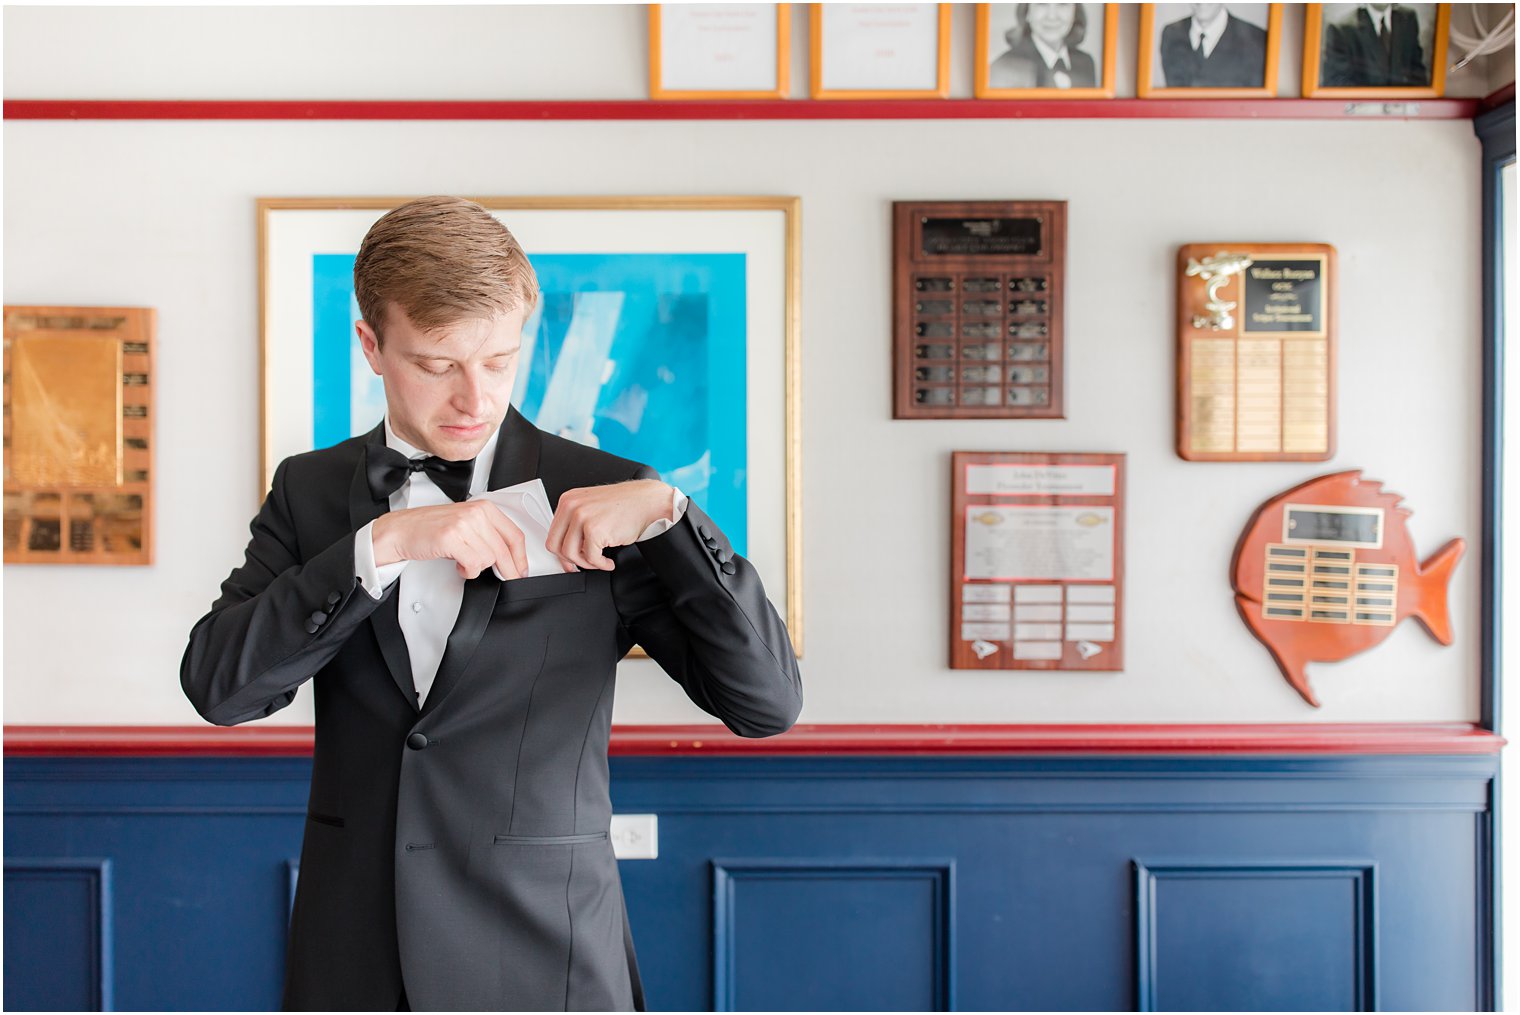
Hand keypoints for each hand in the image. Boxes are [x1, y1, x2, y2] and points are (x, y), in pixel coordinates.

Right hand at [371, 501, 573, 580]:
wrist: (401, 530)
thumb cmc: (431, 528)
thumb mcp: (466, 524)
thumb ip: (487, 535)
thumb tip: (510, 558)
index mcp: (484, 507)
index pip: (514, 535)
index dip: (521, 557)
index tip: (521, 570)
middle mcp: (476, 513)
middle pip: (504, 550)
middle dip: (507, 570)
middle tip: (505, 579)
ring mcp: (464, 525)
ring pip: (489, 559)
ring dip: (477, 568)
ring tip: (464, 562)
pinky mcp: (451, 538)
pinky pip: (473, 564)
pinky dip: (467, 571)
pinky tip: (458, 565)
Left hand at [546, 479, 674, 571]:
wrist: (648, 502)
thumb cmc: (626, 505)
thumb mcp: (592, 506)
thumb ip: (575, 522)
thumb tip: (567, 547)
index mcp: (568, 500)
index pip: (552, 533)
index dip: (560, 552)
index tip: (569, 561)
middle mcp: (572, 506)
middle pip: (555, 545)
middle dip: (570, 559)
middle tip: (584, 563)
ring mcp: (582, 517)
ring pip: (570, 554)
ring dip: (586, 563)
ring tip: (600, 561)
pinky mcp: (595, 530)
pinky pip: (590, 558)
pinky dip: (600, 565)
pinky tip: (608, 562)